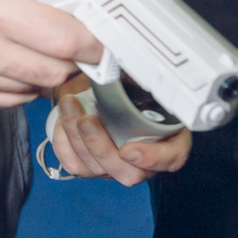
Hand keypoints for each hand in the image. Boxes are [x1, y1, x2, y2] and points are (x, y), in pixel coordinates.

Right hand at [0, 0, 104, 110]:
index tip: (105, 33)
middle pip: (57, 69)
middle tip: (83, 39)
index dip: (94, 39)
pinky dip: (25, 82)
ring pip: (37, 87)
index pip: (65, 39)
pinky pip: (13, 99)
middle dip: (77, 57)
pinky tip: (17, 55)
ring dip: (50, 69)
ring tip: (45, 42)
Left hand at [44, 76, 191, 185]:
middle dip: (101, 147)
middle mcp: (143, 159)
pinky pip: (74, 164)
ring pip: (96, 169)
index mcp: (168, 136)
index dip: (153, 158)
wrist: (97, 87)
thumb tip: (134, 65)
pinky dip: (64, 142)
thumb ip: (142, 76)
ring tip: (70, 105)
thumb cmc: (125, 82)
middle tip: (87, 120)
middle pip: (128, 173)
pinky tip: (64, 119)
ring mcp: (115, 166)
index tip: (129, 149)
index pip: (172, 157)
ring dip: (76, 137)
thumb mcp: (139, 75)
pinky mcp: (89, 166)